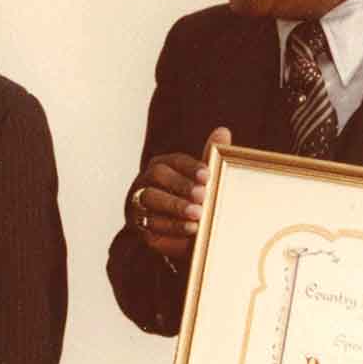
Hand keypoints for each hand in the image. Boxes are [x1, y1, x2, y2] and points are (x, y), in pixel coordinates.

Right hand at [126, 126, 230, 258]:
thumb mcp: (200, 179)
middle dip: (180, 185)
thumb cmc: (189, 199)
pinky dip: (171, 228)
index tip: (207, 175)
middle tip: (202, 195)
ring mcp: (139, 204)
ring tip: (198, 215)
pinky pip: (150, 226)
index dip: (190, 167)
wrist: (177, 232)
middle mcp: (146, 181)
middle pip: (158, 176)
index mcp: (162, 165)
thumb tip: (223, 131)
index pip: (174, 160)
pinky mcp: (140, 227)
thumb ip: (209, 157)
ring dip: (175, 207)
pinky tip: (190, 230)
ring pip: (151, 200)